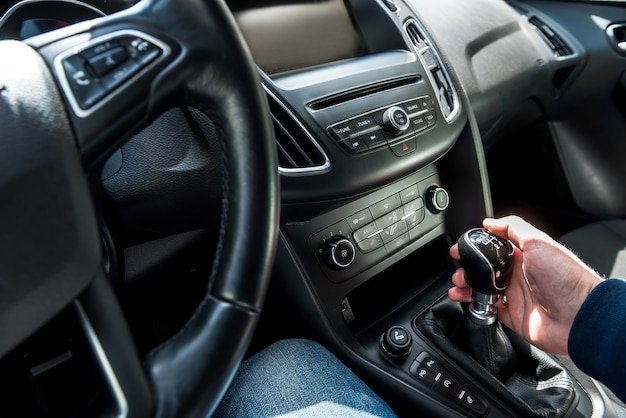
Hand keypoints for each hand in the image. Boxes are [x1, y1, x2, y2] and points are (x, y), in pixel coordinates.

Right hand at [448, 215, 603, 355]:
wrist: (580, 317)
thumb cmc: (565, 278)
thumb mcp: (539, 242)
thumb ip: (513, 228)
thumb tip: (489, 222)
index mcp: (525, 256)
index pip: (494, 249)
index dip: (475, 248)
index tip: (460, 249)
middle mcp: (519, 275)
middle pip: (485, 271)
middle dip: (467, 270)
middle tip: (458, 271)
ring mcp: (516, 297)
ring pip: (483, 290)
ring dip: (467, 288)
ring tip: (457, 287)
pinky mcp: (514, 317)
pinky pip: (489, 311)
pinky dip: (475, 307)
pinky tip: (468, 303)